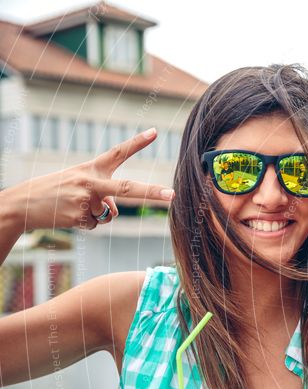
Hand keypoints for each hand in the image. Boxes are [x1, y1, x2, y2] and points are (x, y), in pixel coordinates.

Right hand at [1, 128, 173, 231]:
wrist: (22, 204)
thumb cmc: (55, 191)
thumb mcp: (77, 183)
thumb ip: (101, 192)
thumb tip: (112, 211)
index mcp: (92, 168)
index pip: (118, 153)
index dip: (137, 142)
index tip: (155, 132)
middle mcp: (91, 181)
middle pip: (128, 188)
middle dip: (152, 193)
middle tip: (172, 195)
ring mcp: (86, 200)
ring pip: (109, 214)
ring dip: (95, 215)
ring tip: (72, 206)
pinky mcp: (80, 216)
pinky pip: (97, 225)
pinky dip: (86, 224)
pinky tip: (68, 215)